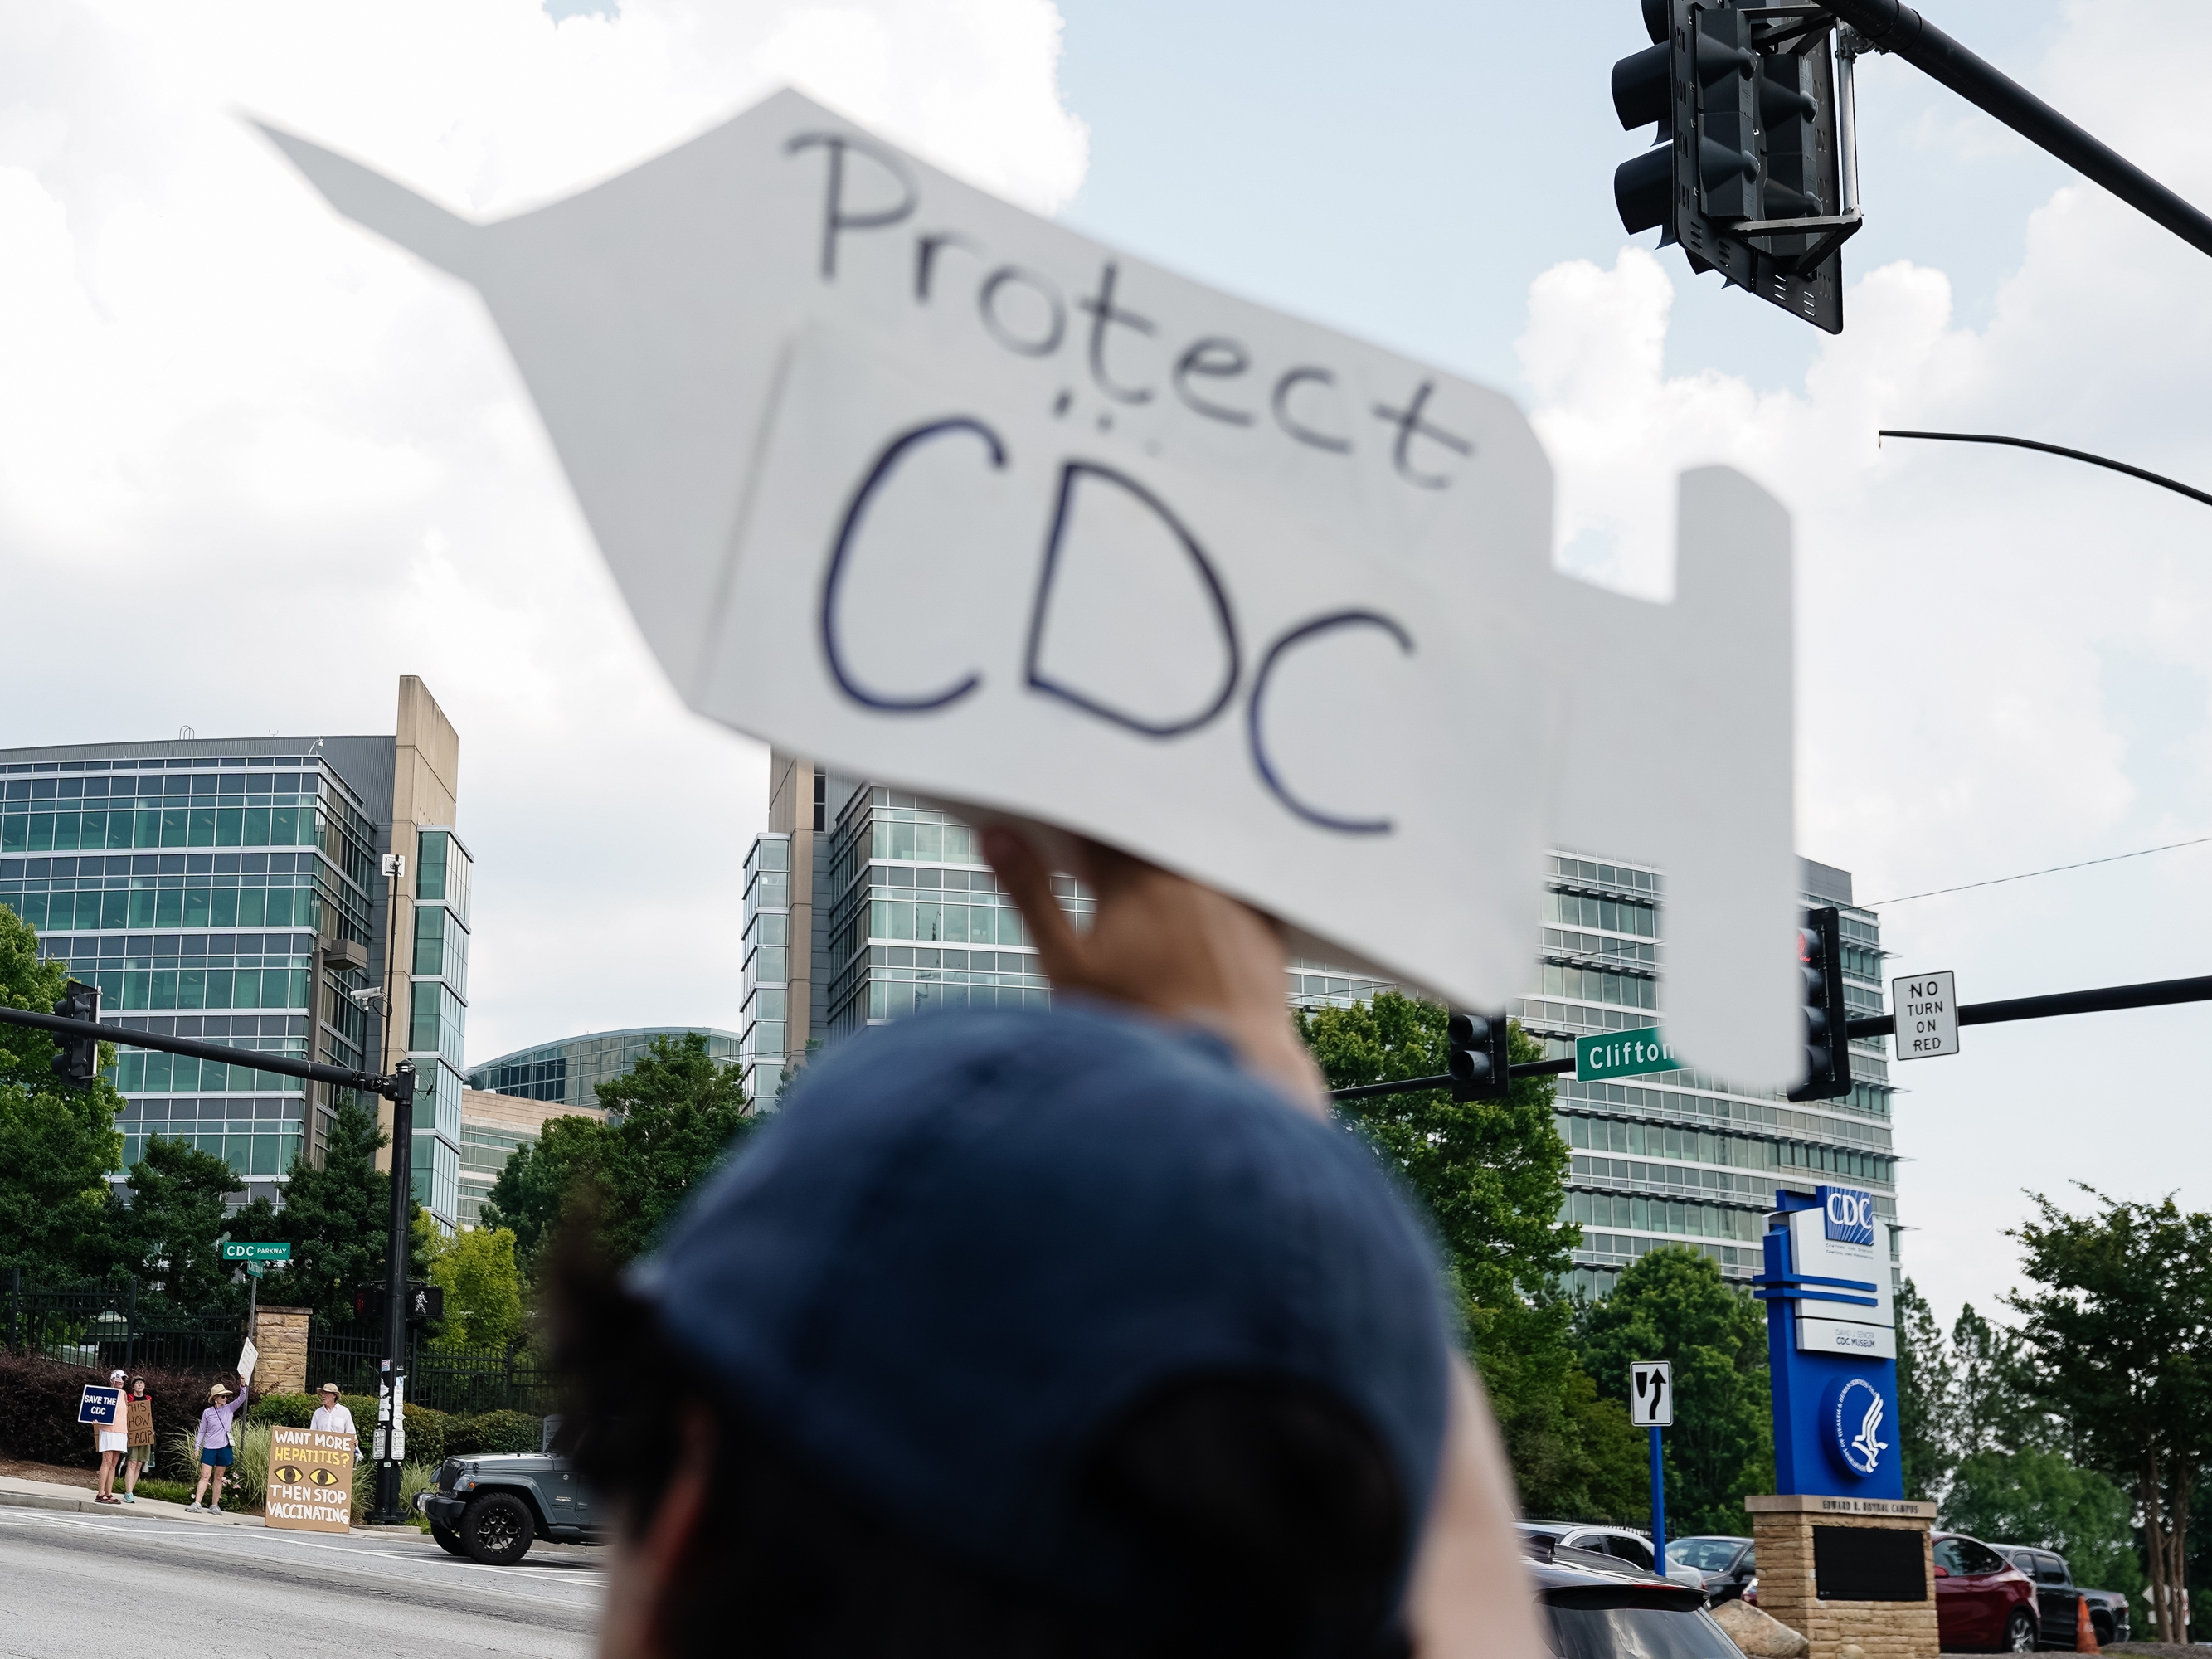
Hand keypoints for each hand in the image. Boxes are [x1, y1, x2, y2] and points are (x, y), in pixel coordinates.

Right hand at [980, 827, 1326, 1116]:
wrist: (1227, 1062)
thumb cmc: (1140, 1021)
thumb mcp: (1067, 965)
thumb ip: (1031, 894)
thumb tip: (996, 837)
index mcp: (1131, 877)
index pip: (1095, 825)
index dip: (1074, 823)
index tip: (1061, 830)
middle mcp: (1185, 871)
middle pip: (1145, 830)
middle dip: (1119, 838)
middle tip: (1101, 860)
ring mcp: (1230, 890)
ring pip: (1190, 850)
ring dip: (1166, 856)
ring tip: (1148, 891)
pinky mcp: (1265, 916)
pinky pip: (1238, 875)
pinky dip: (1215, 877)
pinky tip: (1201, 900)